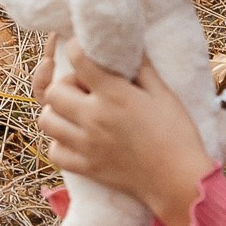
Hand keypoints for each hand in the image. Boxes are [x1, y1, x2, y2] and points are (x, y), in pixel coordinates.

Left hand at [37, 43, 215, 225]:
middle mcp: (94, 118)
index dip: (76, 49)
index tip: (81, 50)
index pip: (78, 60)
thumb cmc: (177, 134)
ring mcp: (86, 145)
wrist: (179, 181)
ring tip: (74, 113)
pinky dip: (60, 144)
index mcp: (114, 95)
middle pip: (53, 92)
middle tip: (82, 89)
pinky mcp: (86, 167)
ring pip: (46, 121)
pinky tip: (76, 138)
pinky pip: (54, 152)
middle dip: (64, 84)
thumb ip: (142, 68)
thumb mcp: (164, 94)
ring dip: (56, 112)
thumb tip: (129, 45)